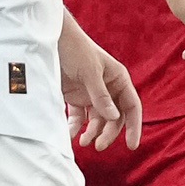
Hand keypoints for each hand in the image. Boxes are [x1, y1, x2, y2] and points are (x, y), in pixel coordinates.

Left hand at [57, 15, 141, 151]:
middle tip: (98, 146)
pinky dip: (76, 127)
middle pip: (114, 118)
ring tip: (83, 142)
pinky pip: (79, 118)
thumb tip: (114, 118)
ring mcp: (91, 94)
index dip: (134, 127)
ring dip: (92, 132)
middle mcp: (108, 88)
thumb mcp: (89, 71)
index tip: (132, 145)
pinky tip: (70, 135)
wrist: (50, 40)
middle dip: (108, 133)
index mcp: (118, 79)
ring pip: (97, 120)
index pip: (131, 107)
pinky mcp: (75, 97)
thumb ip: (101, 95)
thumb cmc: (75, 49)